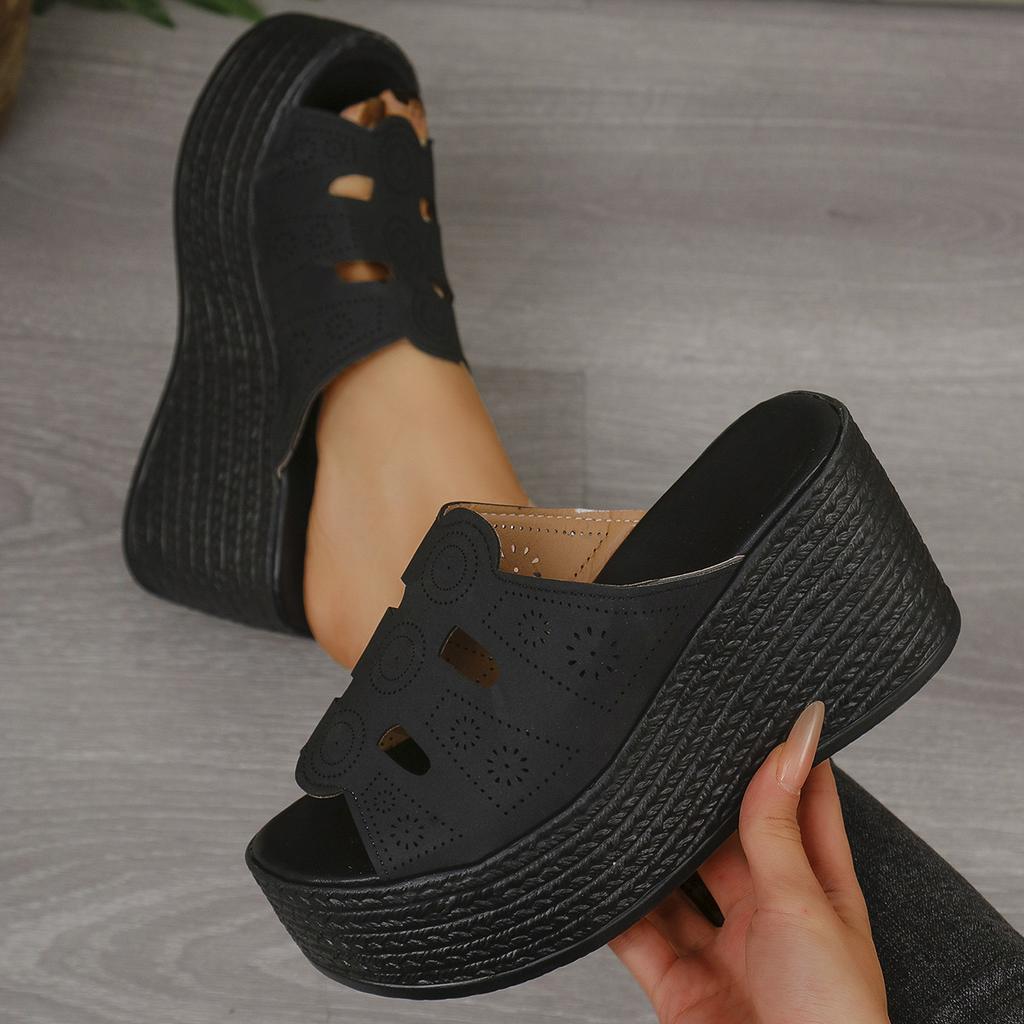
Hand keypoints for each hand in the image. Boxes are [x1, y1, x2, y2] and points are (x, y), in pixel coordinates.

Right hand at [609, 702, 888, 1023]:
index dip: (787, 764)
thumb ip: (777, 824)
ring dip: (656, 857)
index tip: (763, 715)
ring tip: (632, 808)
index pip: (804, 810)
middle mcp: (771, 920)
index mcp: (820, 895)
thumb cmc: (833, 1021)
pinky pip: (638, 936)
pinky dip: (617, 909)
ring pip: (678, 886)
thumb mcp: (803, 903)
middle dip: (705, 809)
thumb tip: (792, 743)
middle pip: (731, 845)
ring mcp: (724, 954)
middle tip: (678, 758)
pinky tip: (603, 877)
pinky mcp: (680, 987)